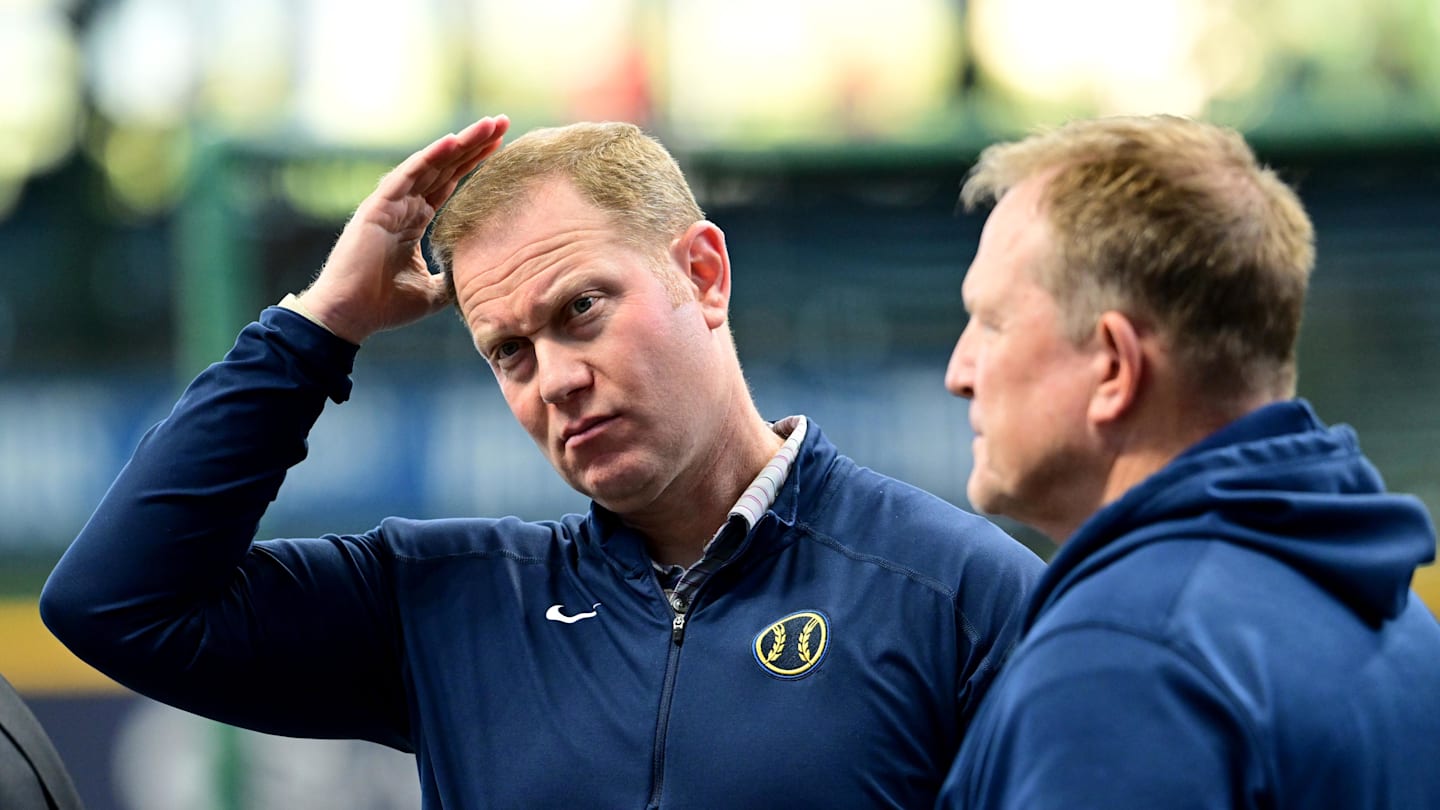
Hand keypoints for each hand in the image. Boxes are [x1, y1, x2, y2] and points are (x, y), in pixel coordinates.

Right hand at [297, 116, 509, 343]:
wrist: (350, 316)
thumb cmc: (384, 306)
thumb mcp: (432, 293)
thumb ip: (452, 279)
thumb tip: (475, 280)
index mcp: (415, 219)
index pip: (450, 182)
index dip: (474, 163)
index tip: (502, 145)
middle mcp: (404, 205)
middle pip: (445, 166)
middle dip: (474, 144)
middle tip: (501, 121)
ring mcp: (391, 203)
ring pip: (430, 164)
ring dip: (460, 142)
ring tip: (488, 125)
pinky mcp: (378, 207)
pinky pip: (406, 175)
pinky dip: (429, 157)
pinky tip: (453, 141)